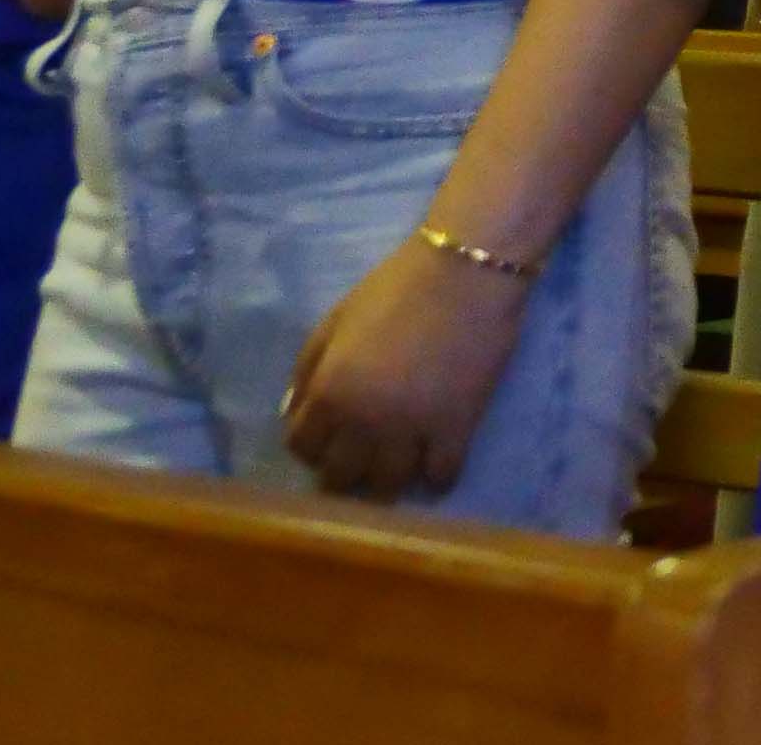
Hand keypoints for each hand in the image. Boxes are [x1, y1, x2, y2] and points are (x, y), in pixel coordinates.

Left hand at [283, 234, 532, 500]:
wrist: (466, 271)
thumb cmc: (397, 288)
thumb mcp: (337, 320)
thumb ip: (308, 368)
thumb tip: (294, 414)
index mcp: (331, 391)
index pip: (302, 448)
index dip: (311, 447)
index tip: (326, 440)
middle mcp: (364, 422)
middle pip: (340, 478)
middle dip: (343, 472)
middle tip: (359, 458)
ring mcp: (411, 431)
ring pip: (387, 489)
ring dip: (385, 482)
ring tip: (394, 467)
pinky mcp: (456, 431)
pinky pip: (439, 480)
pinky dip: (434, 476)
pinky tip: (434, 460)